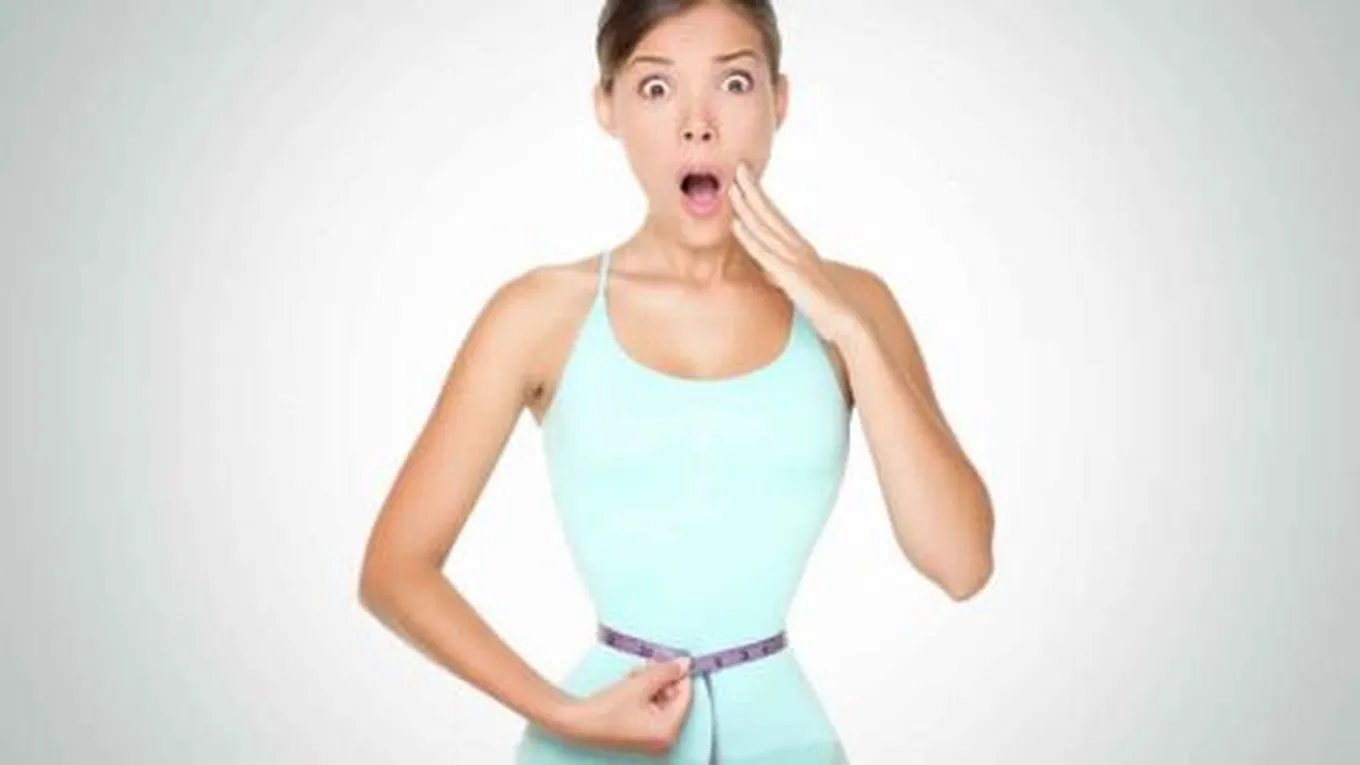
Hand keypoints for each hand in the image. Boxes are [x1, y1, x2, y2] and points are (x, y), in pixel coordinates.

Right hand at [551, 657, 693, 755]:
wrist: (577, 722)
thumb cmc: (607, 708)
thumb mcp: (641, 684)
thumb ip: (666, 671)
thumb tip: (685, 663)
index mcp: (668, 731)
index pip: (685, 697)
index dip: (680, 674)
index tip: (674, 657)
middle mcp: (664, 739)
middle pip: (674, 699)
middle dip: (662, 678)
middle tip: (650, 662)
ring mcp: (652, 737)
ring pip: (662, 700)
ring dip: (651, 682)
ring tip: (635, 673)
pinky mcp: (641, 732)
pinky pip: (651, 707)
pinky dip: (644, 693)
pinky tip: (632, 682)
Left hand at [727, 161, 863, 345]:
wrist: (847, 322)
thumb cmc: (824, 307)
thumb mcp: (797, 286)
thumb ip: (781, 274)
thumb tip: (767, 270)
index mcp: (799, 249)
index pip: (775, 217)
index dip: (759, 196)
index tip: (746, 177)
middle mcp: (797, 249)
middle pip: (769, 214)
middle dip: (752, 190)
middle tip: (738, 167)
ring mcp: (795, 260)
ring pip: (765, 228)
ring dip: (747, 207)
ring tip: (732, 188)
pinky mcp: (791, 276)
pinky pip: (765, 255)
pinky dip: (750, 238)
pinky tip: (736, 225)